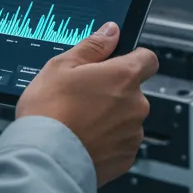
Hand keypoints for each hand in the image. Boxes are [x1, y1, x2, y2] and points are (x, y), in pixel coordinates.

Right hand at [16, 23, 158, 186]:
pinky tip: (83, 140)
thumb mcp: (62, 66)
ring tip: (79, 122)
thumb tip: (111, 32)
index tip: (115, 64)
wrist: (44, 160)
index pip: (148, 59)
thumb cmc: (49, 111)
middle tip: (82, 97)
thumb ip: (93, 46)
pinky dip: (106, 141)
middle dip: (113, 92)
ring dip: (110, 118)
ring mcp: (133, 134)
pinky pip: (120, 143)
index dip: (133, 58)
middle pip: (133, 91)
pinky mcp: (125, 158)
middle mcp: (136, 105)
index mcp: (124, 77)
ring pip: (126, 118)